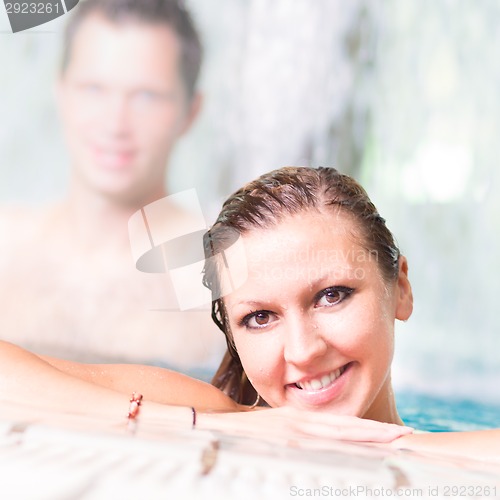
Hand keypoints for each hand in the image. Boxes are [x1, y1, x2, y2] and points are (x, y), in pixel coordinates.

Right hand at [197, 406, 412, 443]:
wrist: (221, 419)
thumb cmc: (247, 427)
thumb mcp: (276, 426)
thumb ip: (296, 432)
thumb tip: (314, 440)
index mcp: (303, 420)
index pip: (343, 425)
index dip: (370, 429)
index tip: (394, 433)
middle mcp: (303, 423)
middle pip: (347, 428)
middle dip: (378, 434)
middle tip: (406, 436)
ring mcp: (295, 431)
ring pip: (338, 435)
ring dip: (367, 439)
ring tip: (393, 441)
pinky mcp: (285, 438)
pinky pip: (318, 444)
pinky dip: (340, 448)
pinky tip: (356, 451)